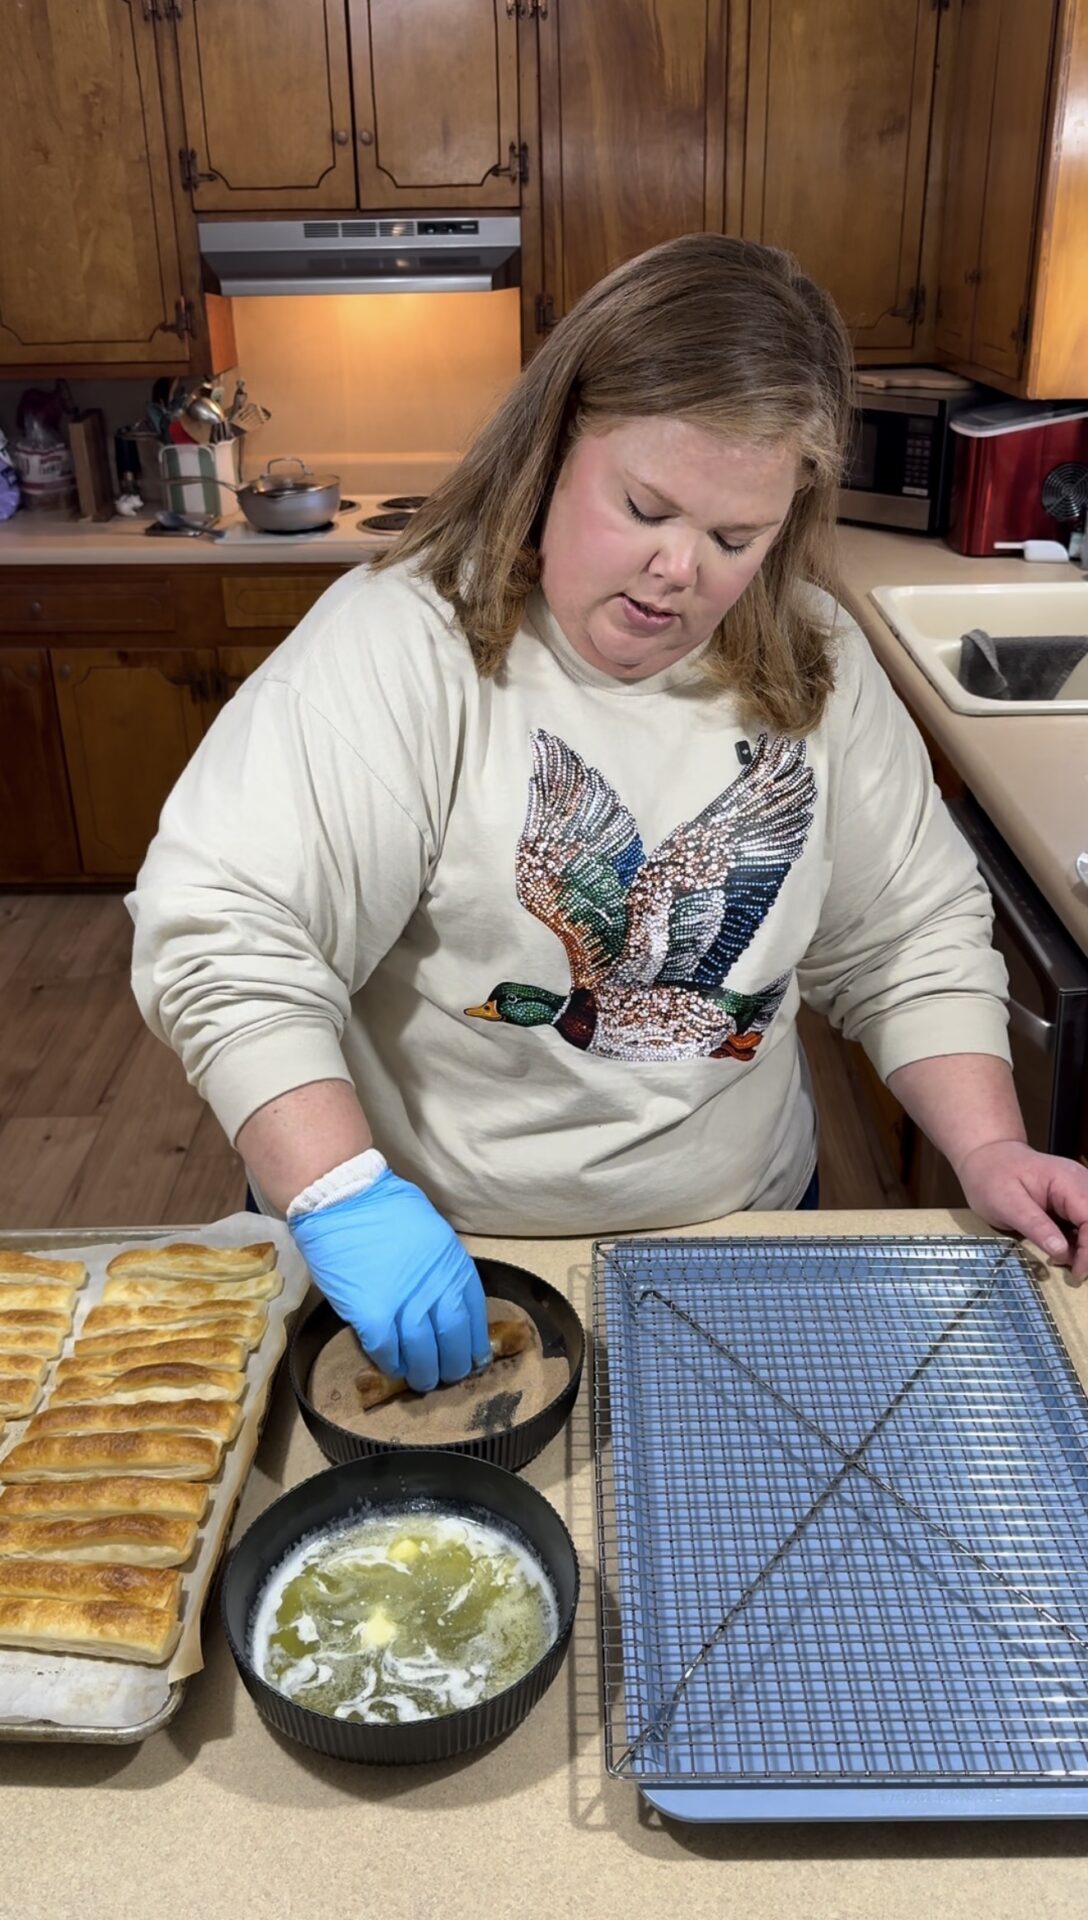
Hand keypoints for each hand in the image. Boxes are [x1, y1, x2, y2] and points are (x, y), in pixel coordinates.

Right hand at [289, 1171, 490, 1390]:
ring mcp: (405, 1303)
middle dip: (454, 1364)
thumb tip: (442, 1296)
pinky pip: (387, 1351)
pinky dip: (391, 1364)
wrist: (343, 1198)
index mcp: (454, 1265)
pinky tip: (393, 1368)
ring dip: (424, 1373)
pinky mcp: (372, 1314)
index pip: (474, 1315)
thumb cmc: (384, 1207)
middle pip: (453, 1339)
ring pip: (423, 1354)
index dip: (474, 1342)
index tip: (473, 1358)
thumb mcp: (432, 1232)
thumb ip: (440, 1266)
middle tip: (448, 1375)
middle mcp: (436, 1288)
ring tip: (423, 1381)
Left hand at [955, 1140, 1087, 1280]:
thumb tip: (1061, 1251)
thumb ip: (1035, 1225)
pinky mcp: (1073, 1202)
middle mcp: (1080, 1185)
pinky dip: (1079, 1242)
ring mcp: (1079, 1192)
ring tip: (1066, 1264)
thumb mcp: (1006, 1203)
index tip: (1076, 1271)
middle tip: (1072, 1271)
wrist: (986, 1157)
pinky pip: (1085, 1224)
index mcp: (1067, 1182)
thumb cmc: (991, 1177)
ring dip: (1086, 1248)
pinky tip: (1063, 1252)